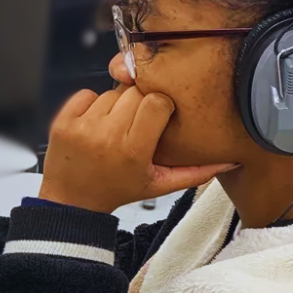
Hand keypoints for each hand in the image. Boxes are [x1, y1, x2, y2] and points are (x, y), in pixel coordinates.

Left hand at [39, 87, 236, 213]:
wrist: (72, 201)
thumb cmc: (117, 190)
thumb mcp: (157, 185)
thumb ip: (194, 173)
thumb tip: (229, 162)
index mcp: (134, 150)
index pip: (157, 102)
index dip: (160, 106)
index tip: (157, 117)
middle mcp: (107, 136)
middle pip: (135, 92)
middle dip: (138, 104)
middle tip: (135, 123)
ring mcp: (82, 127)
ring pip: (111, 92)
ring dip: (115, 105)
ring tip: (114, 127)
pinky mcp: (63, 121)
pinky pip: (86, 93)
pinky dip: (92, 104)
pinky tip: (95, 123)